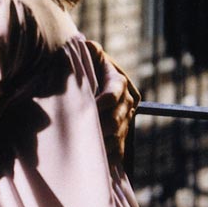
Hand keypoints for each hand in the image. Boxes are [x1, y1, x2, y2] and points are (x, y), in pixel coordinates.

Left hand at [85, 39, 139, 164]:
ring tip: (84, 149)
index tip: (89, 108)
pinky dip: (107, 157)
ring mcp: (126, 119)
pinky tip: (94, 161)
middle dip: (100, 127)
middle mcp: (127, 101)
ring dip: (102, 144)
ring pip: (117, 136)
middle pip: (116, 119)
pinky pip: (118, 150)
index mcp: (118, 81)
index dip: (102, 102)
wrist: (91, 81)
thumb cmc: (86, 67)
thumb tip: (87, 45)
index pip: (114, 93)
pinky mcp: (122, 135)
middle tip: (81, 133)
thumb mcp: (88, 55)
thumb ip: (88, 50)